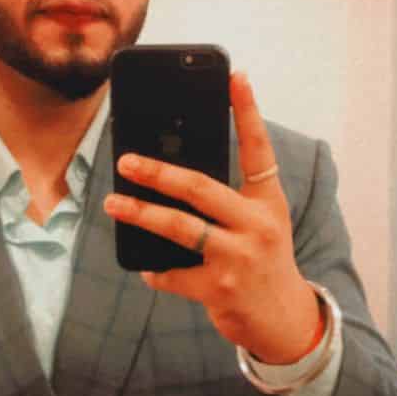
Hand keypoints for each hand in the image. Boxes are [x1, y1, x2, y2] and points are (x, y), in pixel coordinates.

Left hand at [104, 71, 320, 363]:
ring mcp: (238, 258)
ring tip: (113, 204)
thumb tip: (170, 175)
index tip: (235, 76)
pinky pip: (173, 273)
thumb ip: (228, 200)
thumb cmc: (262, 261)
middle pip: (201, 188)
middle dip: (159, 172)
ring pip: (180, 228)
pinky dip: (155, 271)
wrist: (283, 319)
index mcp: (268, 202)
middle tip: (127, 161)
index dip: (247, 111)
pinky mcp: (220, 289)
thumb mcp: (259, 224)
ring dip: (140, 214)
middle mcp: (257, 225)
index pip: (259, 149)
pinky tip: (146, 268)